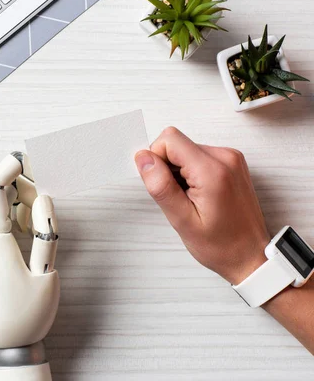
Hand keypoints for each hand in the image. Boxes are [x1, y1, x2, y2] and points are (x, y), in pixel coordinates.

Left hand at [0, 152, 59, 349]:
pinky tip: (17, 222)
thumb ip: (46, 234)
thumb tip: (43, 199)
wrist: (6, 344)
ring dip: (4, 196)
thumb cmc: (29, 314)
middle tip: (38, 196)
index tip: (22, 159)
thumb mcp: (48, 276)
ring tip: (29, 210)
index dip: (5, 169)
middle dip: (11, 182)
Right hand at [134, 127, 269, 284]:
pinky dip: (191, 173)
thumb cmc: (221, 245)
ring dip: (179, 172)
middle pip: (177, 143)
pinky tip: (198, 195)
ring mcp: (231, 158)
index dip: (156, 160)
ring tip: (190, 199)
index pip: (169, 140)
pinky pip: (198, 156)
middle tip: (178, 197)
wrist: (251, 256)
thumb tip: (143, 158)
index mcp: (213, 171)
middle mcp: (225, 157)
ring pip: (185, 149)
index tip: (163, 186)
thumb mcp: (182, 220)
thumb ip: (161, 185)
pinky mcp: (231, 162)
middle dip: (167, 168)